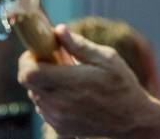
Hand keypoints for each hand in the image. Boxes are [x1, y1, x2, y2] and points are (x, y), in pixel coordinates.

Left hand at [18, 24, 159, 138]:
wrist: (133, 120)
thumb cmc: (123, 85)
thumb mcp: (107, 58)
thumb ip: (80, 45)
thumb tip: (59, 30)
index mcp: (71, 83)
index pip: (28, 73)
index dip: (27, 60)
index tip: (39, 52)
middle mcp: (60, 103)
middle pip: (29, 83)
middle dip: (37, 68)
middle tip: (55, 61)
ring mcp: (59, 118)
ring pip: (35, 96)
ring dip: (44, 84)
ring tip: (66, 78)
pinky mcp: (61, 129)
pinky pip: (44, 109)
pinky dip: (50, 98)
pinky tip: (70, 93)